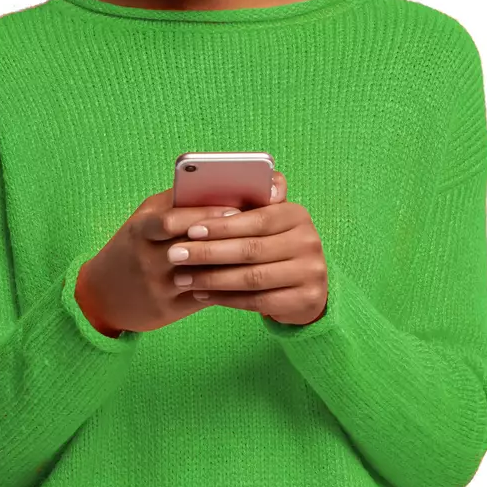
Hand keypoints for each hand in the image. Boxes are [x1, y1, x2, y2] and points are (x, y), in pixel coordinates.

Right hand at [74, 187, 257, 334]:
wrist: (102, 293)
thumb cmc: (135, 244)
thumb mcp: (146, 217)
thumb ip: (177, 201)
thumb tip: (223, 184)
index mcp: (141, 227)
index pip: (174, 218)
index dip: (208, 213)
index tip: (237, 207)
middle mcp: (146, 256)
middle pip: (191, 246)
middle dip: (224, 237)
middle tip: (256, 229)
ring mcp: (156, 284)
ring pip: (201, 273)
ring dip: (230, 262)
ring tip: (257, 252)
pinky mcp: (166, 308)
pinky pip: (203, 295)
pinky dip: (226, 286)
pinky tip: (247, 275)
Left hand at [165, 171, 328, 325]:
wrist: (306, 287)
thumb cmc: (273, 245)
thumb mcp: (267, 220)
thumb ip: (249, 202)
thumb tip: (215, 185)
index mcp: (296, 214)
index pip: (256, 218)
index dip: (222, 225)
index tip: (190, 230)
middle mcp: (308, 241)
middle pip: (251, 250)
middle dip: (208, 253)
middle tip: (175, 255)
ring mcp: (311, 272)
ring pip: (252, 278)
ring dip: (212, 278)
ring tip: (182, 278)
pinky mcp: (306, 300)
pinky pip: (258, 302)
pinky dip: (225, 299)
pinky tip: (201, 294)